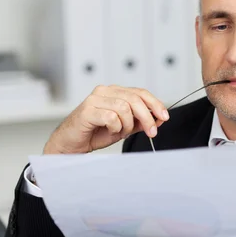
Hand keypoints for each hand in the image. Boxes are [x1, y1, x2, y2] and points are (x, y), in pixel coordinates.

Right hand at [43, 85, 168, 154]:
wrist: (71, 144)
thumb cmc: (94, 133)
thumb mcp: (123, 127)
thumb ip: (139, 121)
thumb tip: (158, 118)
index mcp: (114, 92)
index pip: (140, 92)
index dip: (155, 104)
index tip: (164, 117)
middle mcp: (104, 91)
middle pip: (135, 99)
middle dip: (147, 118)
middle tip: (151, 132)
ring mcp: (95, 99)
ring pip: (124, 108)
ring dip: (127, 125)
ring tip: (120, 132)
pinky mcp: (87, 110)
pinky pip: (111, 117)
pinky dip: (115, 127)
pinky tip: (110, 131)